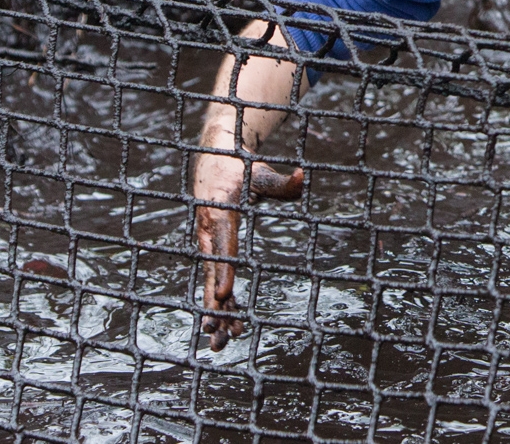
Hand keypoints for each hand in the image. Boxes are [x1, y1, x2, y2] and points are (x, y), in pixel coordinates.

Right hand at [193, 152, 303, 350]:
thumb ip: (281, 182)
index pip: (223, 248)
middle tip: (218, 335)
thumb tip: (302, 176)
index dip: (223, 273)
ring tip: (220, 345)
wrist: (213, 163)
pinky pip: (215, 279)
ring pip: (211, 284)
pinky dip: (220, 303)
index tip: (223, 296)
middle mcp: (209, 234)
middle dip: (216, 307)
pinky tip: (225, 327)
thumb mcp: (260, 171)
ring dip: (216, 314)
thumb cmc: (240, 169)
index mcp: (220, 214)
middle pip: (213, 274)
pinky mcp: (211, 250)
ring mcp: (207, 244)